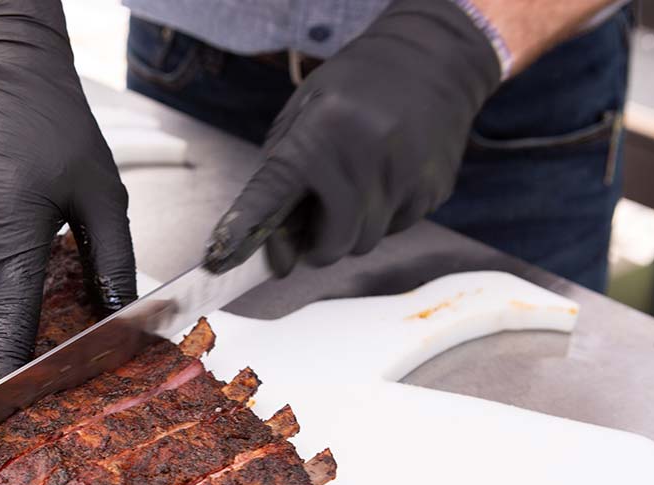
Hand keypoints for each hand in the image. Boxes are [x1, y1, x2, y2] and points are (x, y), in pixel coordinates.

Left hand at [203, 0, 500, 275]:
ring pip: (365, 242)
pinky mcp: (433, 188)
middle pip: (333, 243)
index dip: (246, 229)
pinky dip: (384, 217)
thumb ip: (280, 176)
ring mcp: (405, 173)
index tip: (221, 256)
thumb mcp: (303, 114)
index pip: (274, 193)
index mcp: (323, 130)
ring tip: (354, 186)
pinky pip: (396, 229)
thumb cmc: (355, 88)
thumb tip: (278, 251)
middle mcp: (365, 153)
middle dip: (319, 244)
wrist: (431, 59)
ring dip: (352, 230)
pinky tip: (386, 178)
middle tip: (314, 225)